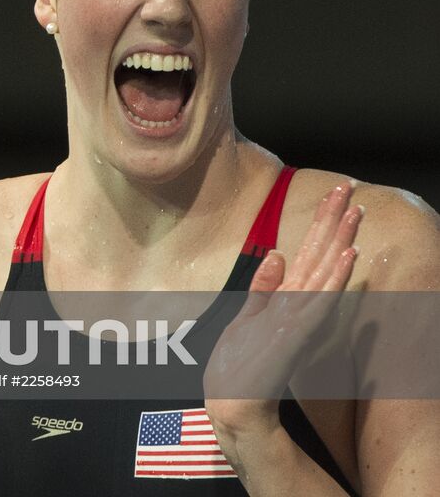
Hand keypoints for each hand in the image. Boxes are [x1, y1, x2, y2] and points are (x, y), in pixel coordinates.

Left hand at [205, 183, 361, 439]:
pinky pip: (319, 299)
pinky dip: (335, 277)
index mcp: (287, 299)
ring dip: (341, 240)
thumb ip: (264, 288)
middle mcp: (299, 305)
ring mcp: (300, 317)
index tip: (333, 193)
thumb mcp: (247, 317)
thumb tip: (277, 254)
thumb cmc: (241, 364)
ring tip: (355, 211)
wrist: (233, 402)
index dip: (320, 223)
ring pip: (325, 271)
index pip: (308, 252)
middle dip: (334, 221)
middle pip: (320, 254)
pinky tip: (349, 255)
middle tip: (349, 187)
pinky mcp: (295, 332)